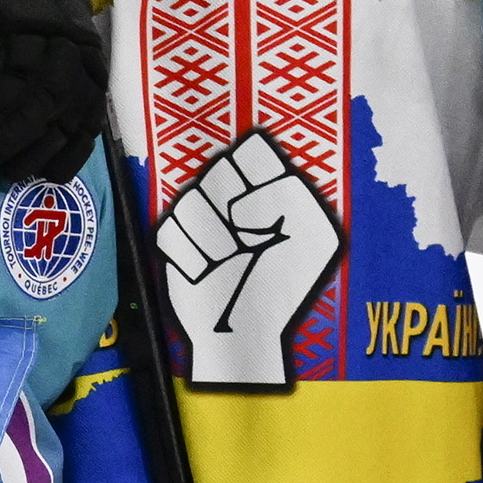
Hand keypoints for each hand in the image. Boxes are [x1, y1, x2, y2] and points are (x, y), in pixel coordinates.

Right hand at [154, 130, 343, 389]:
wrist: (242, 332)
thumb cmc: (283, 287)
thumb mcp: (311, 236)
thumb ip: (287, 197)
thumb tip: (237, 204)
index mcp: (271, 188)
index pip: (253, 150)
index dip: (256, 172)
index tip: (269, 208)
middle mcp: (233, 195)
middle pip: (218, 169)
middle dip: (233, 207)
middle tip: (250, 240)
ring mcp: (200, 216)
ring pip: (191, 199)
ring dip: (214, 241)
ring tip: (230, 263)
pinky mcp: (172, 239)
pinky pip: (170, 228)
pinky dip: (192, 257)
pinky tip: (206, 275)